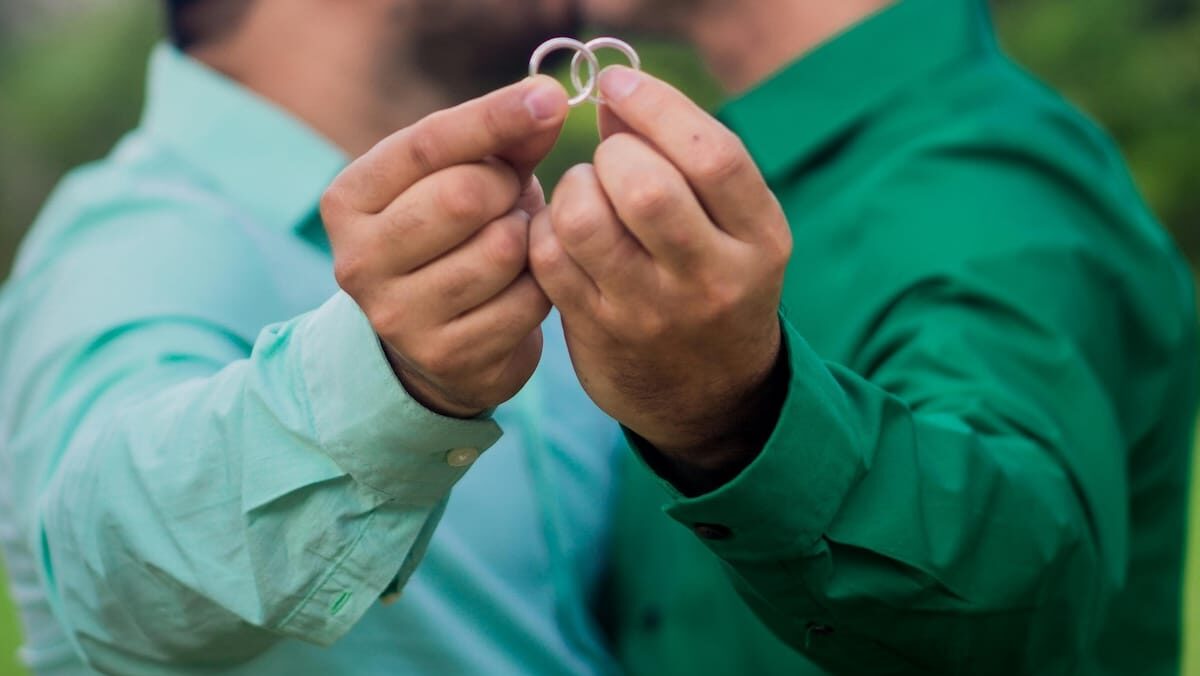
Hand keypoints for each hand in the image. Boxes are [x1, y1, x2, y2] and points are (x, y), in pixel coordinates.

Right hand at [322, 77, 569, 417]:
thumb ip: (502, 140)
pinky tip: (523, 286)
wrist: (438, 345)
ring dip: (527, 238)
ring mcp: (398, 317)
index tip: (549, 98)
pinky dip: (542, 285)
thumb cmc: (453, 238)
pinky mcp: (448, 358)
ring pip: (501, 250)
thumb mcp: (465, 178)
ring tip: (513, 243)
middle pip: (464, 196)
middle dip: (507, 189)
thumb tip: (548, 101)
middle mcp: (358, 261)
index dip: (493, 117)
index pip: (425, 145)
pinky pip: (527, 300)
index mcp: (348, 202)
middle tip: (511, 199)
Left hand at [529, 67, 791, 489]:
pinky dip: (547, 227)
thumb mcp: (736, 228)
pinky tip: (566, 230)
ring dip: (574, 188)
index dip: (656, 106)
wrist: (711, 397)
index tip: (619, 84)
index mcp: (760, 239)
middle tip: (612, 160)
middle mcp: (712, 278)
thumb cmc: (718, 283)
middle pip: (645, 187)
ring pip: (587, 221)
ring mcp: (652, 312)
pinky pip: (552, 257)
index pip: (711, 155)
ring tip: (587, 194)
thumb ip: (687, 160)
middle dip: (613, 153)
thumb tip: (617, 95)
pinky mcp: (599, 332)